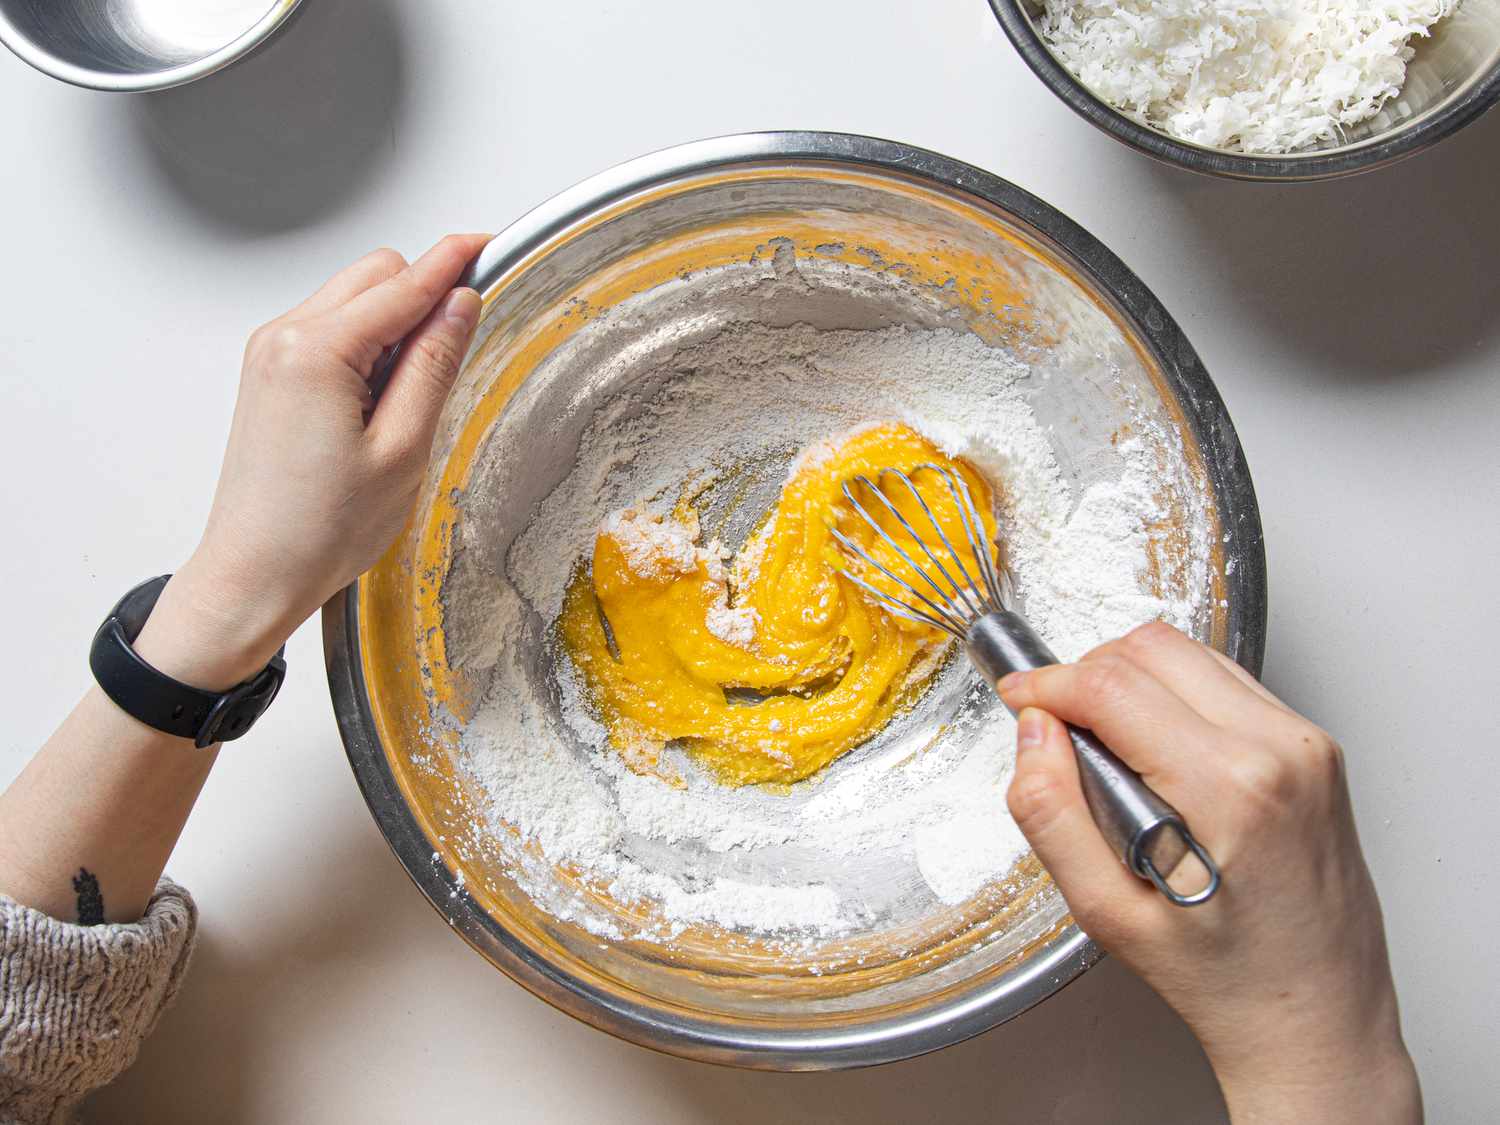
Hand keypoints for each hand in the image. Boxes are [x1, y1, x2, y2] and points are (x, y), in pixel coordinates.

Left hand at [133, 235, 487, 688]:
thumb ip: (433, 365)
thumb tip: (460, 305)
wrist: (255, 574)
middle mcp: (284, 337)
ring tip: (408, 402)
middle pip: (375, 274)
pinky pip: (332, 329)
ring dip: (395, 325)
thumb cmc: (321, 529)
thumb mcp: (403, 448)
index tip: (490, 242)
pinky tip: (380, 402)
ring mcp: (271, 352)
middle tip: (456, 354)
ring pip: (354, 298)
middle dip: (423, 296)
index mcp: (317, 351)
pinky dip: (367, 346)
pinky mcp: (271, 372)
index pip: (403, 283)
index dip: (454, 261)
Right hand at [998, 623, 1419, 1123]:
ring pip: (1189, 653)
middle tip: (1059, 730)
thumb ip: (1053, 814)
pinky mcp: (1315, 748)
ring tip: (1111, 752)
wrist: (1316, 1017)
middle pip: (1150, 649)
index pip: (1113, 684)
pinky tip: (1159, 756)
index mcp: (1232, 788)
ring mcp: (1307, 744)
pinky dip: (1174, 696)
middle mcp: (1281, 751)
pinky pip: (1225, 681)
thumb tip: (1033, 735)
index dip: (1048, 683)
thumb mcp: (1109, 914)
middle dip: (1087, 675)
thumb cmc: (1230, 980)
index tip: (1019, 698)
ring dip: (1131, 681)